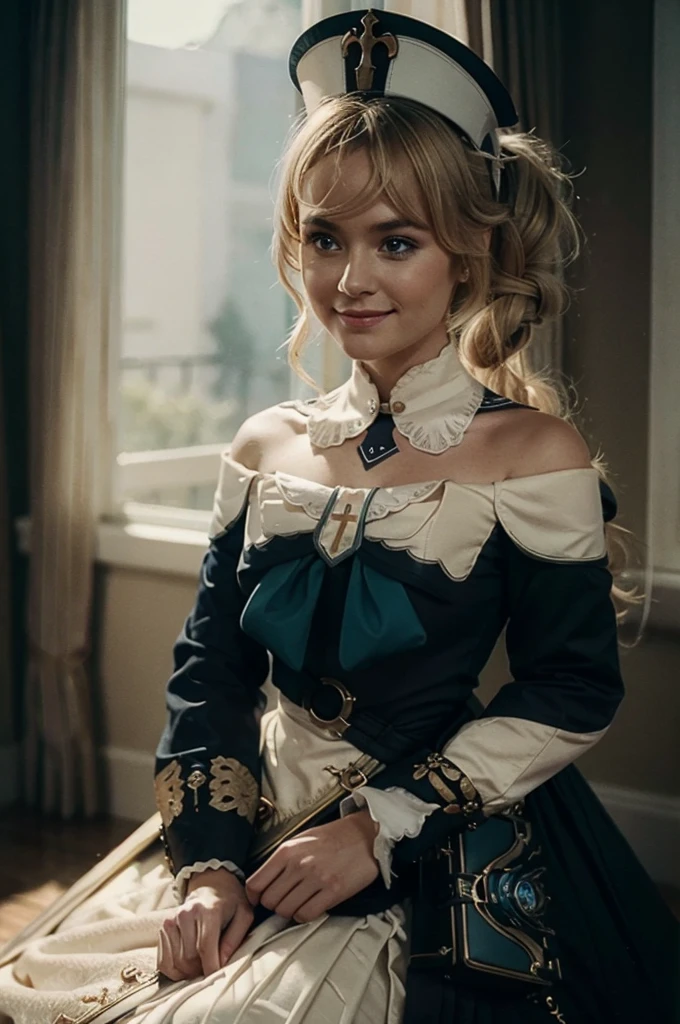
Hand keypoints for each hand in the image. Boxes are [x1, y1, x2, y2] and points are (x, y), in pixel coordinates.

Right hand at [157, 867, 253, 980]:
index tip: (217, 977)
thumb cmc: (230, 903)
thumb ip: (235, 938)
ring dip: (188, 972)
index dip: (211, 967)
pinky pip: (164, 962)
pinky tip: (187, 967)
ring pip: (175, 962)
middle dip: (200, 970)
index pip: (205, 946)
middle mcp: (185, 914)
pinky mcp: (163, 929)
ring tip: (201, 965)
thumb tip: (222, 963)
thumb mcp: (243, 915)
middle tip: (211, 968)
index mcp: (207, 910)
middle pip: (189, 958)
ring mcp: (171, 921)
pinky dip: (175, 971)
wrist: (211, 886)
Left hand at [245, 808, 379, 922]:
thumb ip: (282, 860)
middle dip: (273, 904)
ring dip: (289, 911)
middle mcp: (298, 865)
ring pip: (285, 911)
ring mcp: (316, 879)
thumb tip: (263, 883)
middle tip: (284, 900)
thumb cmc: (332, 837)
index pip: (256, 883)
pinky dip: (303, 916)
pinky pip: (306, 915)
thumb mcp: (301, 839)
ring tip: (298, 902)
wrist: (366, 835)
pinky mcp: (333, 892)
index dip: (254, 896)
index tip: (259, 899)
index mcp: (287, 851)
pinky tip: (309, 906)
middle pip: (269, 901)